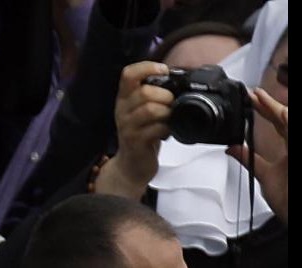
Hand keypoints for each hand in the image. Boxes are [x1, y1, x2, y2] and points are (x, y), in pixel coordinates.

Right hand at [97, 62, 174, 198]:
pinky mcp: (135, 142)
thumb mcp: (143, 111)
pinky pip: (155, 129)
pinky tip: (168, 132)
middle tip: (172, 104)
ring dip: (167, 112)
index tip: (164, 70)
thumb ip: (154, 95)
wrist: (131, 166)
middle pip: (144, 92)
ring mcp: (127, 127)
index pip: (128, 74)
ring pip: (150, 109)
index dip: (147, 67)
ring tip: (171, 118)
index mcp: (124, 98)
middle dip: (165, 96)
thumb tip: (179, 80)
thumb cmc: (142, 135)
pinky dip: (167, 129)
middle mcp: (122, 110)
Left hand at [227, 88, 286, 222]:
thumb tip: (232, 148)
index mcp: (291, 147)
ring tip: (262, 100)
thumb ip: (250, 159)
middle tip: (253, 94)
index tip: (252, 98)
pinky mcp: (296, 154)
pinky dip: (287, 123)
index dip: (266, 108)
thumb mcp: (265, 175)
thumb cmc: (288, 201)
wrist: (295, 219)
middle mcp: (295, 146)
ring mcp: (296, 150)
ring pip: (291, 121)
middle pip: (286, 118)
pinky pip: (292, 133)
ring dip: (278, 110)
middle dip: (270, 105)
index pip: (280, 121)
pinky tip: (281, 116)